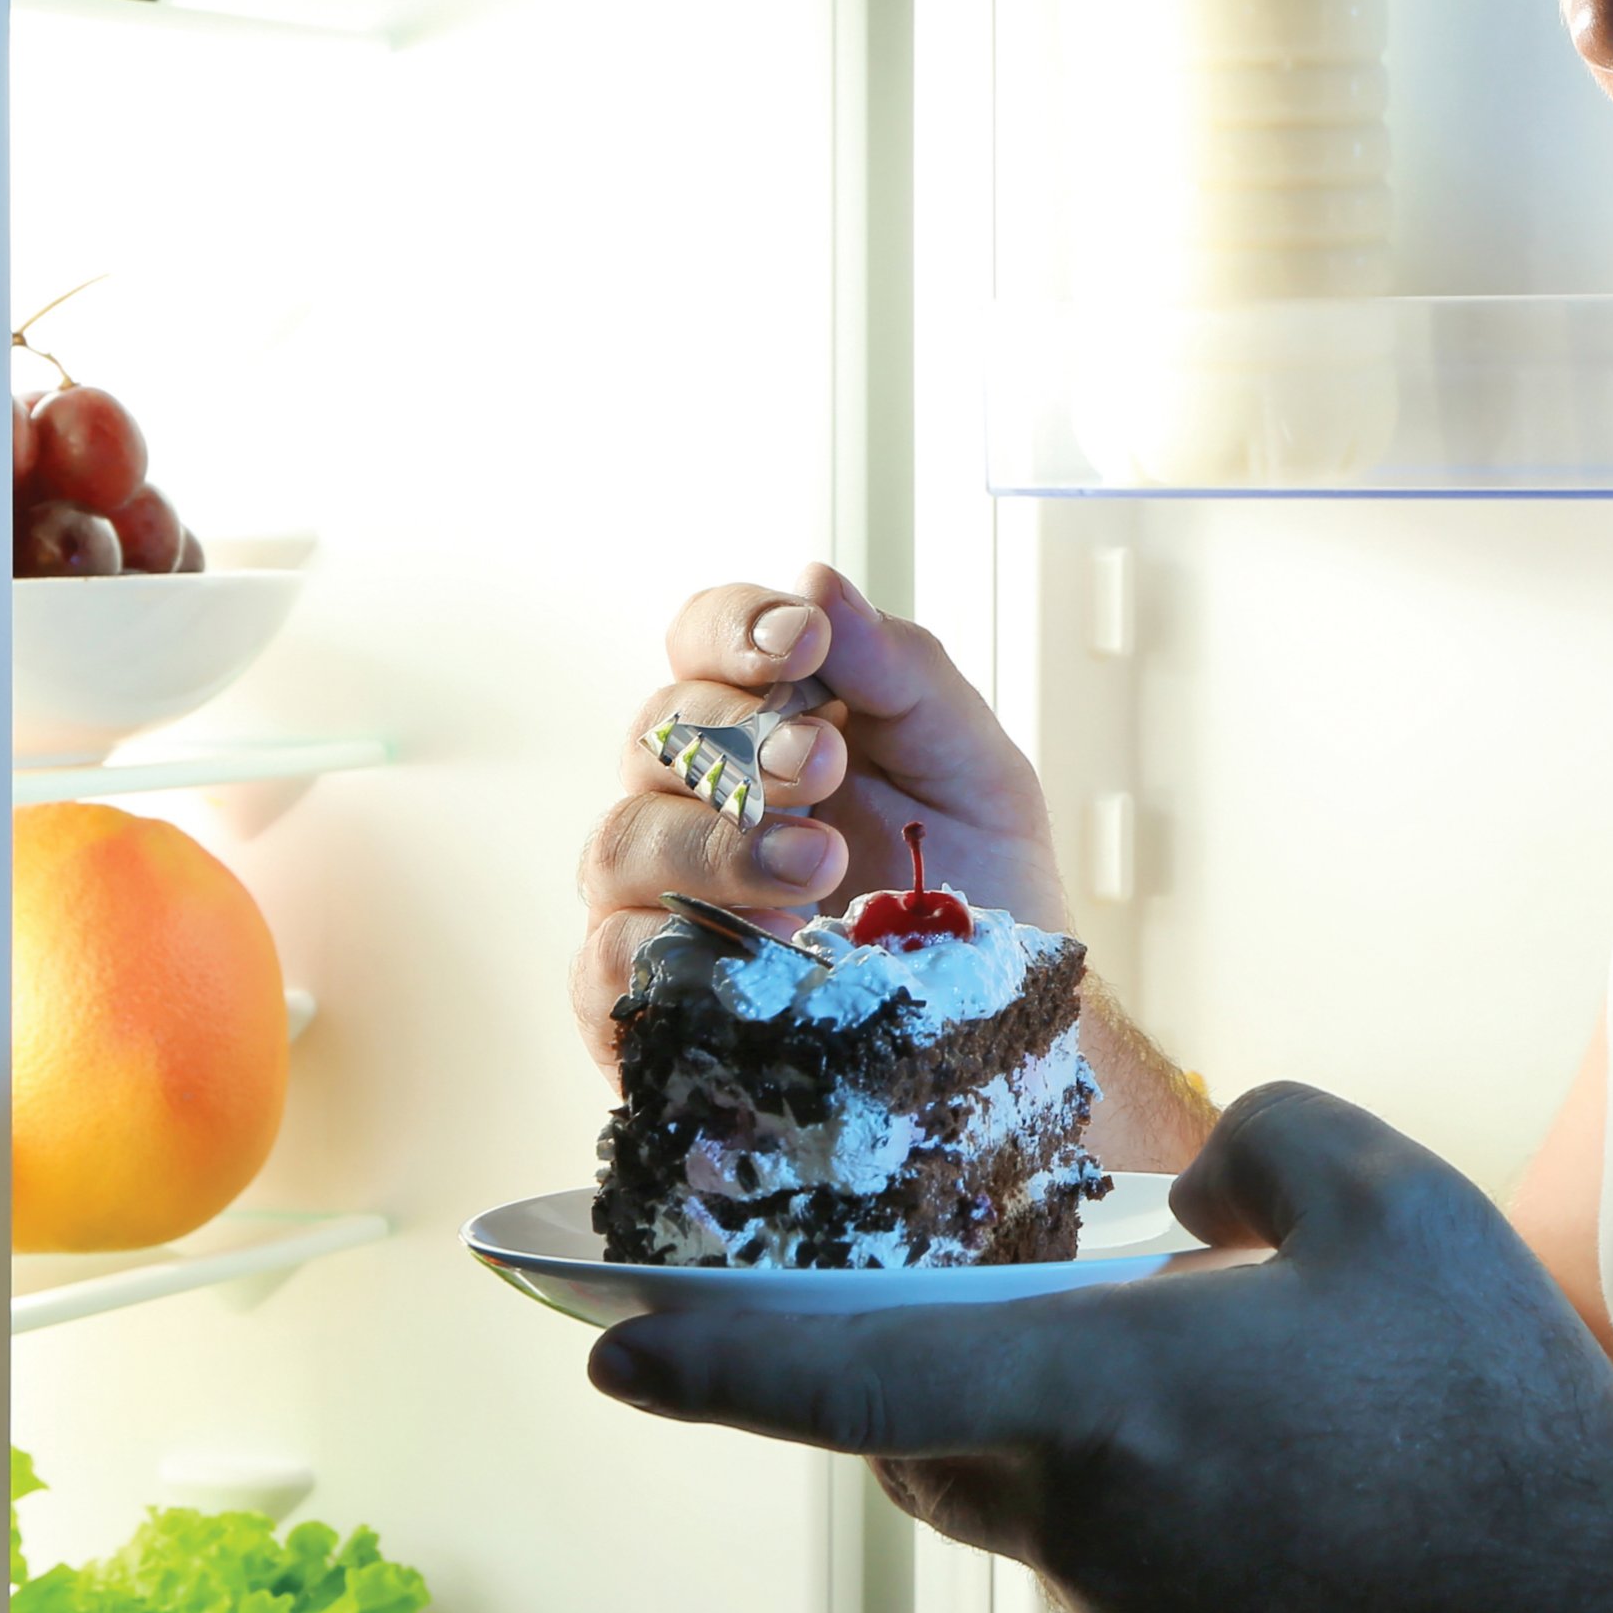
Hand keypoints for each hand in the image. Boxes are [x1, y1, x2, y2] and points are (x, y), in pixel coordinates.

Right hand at [569, 565, 1057, 1068]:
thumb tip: (818, 580)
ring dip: (718, 844)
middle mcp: (694, 800)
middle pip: (655, 734)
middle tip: (823, 765)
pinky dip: (678, 948)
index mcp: (763, 724)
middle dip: (741, 741)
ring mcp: (659, 901)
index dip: (733, 630)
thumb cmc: (981, 887)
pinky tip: (768, 949)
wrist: (1007, 1032)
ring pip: (621, 842)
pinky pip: (606, 962)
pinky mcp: (645, 1004)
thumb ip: (899, 671)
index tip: (802, 643)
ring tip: (819, 865)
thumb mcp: (968, 766)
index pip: (701, 642)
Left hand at [587, 1085, 1612, 1612]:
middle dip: (952, 1375)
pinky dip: (1192, 1523)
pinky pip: (1150, 1584)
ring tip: (1272, 1396)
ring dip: (1104, 1448)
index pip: (849, 1376)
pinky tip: (1327, 1488)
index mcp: (1097, 1404)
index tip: (611, 1348)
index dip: (716, 1361)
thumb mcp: (1390, 1202)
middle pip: (941, 1447)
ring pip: (1056, 1516)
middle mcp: (1087, 1536)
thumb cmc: (1498, 1415)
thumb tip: (1207, 1192)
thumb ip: (1267, 1144)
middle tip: (1040, 1312)